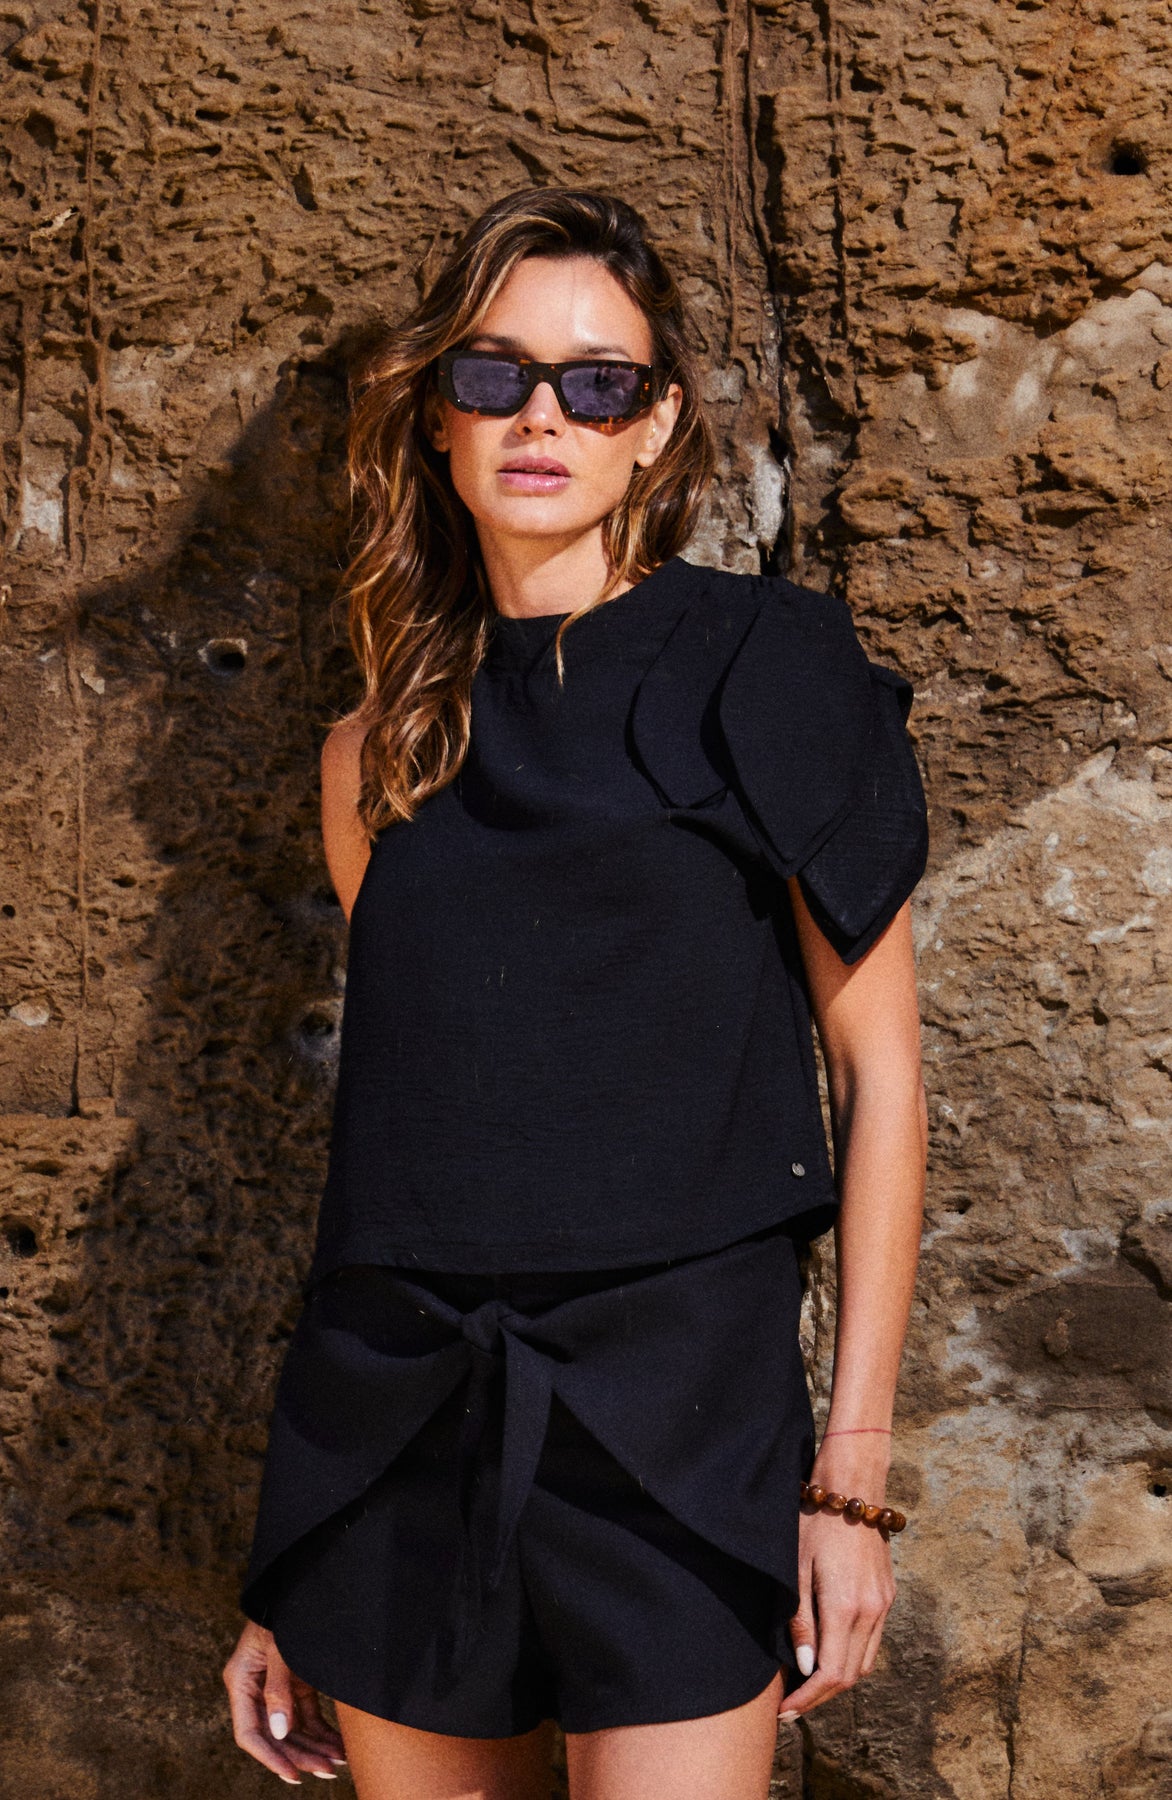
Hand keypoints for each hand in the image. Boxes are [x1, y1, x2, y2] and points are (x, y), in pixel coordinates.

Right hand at [223, 1619, 347, 1783]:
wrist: (299, 1582)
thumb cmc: (285, 1609)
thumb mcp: (279, 1647)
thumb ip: (279, 1688)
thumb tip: (280, 1732)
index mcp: (241, 1681)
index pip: (250, 1733)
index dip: (270, 1757)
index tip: (292, 1774)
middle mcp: (255, 1689)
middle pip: (275, 1735)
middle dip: (301, 1755)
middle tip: (328, 1770)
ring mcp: (276, 1687)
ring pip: (293, 1729)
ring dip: (314, 1747)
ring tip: (338, 1762)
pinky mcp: (295, 1682)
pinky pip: (306, 1715)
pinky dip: (322, 1730)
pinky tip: (339, 1745)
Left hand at [778, 1492, 896, 1720]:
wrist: (853, 1487)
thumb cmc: (815, 1522)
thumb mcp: (796, 1569)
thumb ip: (801, 1621)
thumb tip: (805, 1668)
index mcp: (847, 1607)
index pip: (830, 1674)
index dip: (808, 1698)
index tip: (785, 1710)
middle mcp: (872, 1612)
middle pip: (851, 1676)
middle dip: (821, 1696)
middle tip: (791, 1704)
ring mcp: (884, 1604)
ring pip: (865, 1662)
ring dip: (838, 1680)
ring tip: (807, 1685)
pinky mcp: (887, 1595)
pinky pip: (873, 1641)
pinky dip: (852, 1657)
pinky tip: (830, 1654)